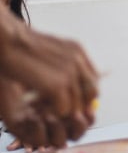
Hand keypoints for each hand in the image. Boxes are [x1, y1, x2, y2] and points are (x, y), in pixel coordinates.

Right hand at [0, 5, 97, 146]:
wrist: (5, 39)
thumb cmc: (18, 47)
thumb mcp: (49, 52)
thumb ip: (64, 65)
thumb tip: (72, 88)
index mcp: (77, 51)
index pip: (93, 79)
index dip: (84, 93)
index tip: (71, 101)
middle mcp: (78, 60)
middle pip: (91, 93)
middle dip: (78, 105)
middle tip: (60, 109)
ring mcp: (69, 72)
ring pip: (77, 104)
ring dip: (62, 110)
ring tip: (45, 108)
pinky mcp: (57, 84)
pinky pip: (63, 109)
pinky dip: (52, 112)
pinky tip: (39, 107)